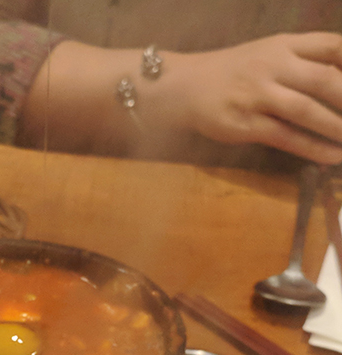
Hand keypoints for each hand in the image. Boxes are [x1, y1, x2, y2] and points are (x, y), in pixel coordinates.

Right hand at [169, 32, 341, 164]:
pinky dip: (312, 148)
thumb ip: (302, 61)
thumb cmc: (230, 72)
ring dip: (338, 127)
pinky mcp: (245, 123)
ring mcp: (257, 95)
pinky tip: (332, 156)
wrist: (182, 86)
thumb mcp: (266, 54)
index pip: (332, 46)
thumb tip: (340, 83)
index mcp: (283, 45)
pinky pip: (285, 137)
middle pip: (325, 79)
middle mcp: (272, 66)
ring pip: (306, 110)